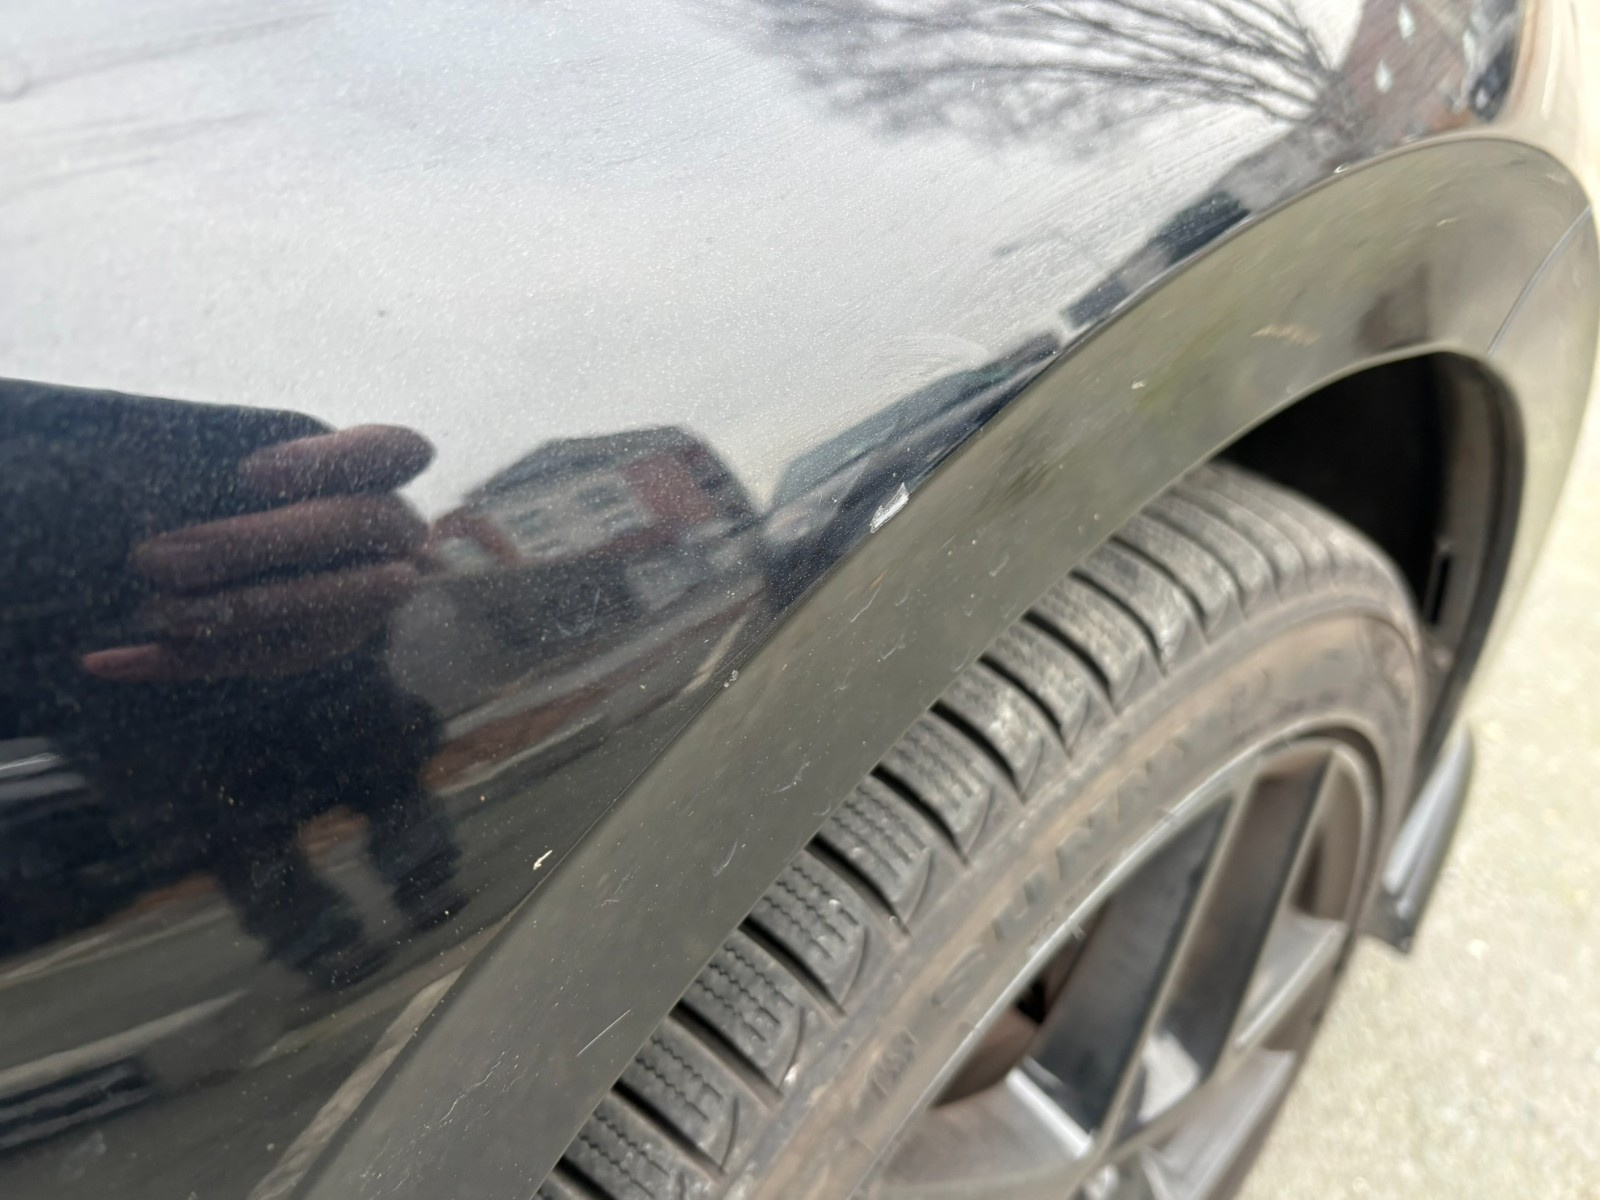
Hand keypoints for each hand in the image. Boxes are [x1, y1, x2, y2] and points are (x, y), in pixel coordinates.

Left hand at [82, 425, 433, 681]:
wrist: (272, 559)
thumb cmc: (255, 492)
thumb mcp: (247, 457)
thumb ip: (226, 452)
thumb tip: (163, 467)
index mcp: (376, 478)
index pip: (395, 450)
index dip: (333, 461)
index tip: (253, 472)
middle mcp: (388, 541)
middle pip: (344, 531)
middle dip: (251, 545)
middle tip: (158, 557)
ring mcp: (361, 604)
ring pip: (310, 613)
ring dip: (227, 614)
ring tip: (151, 611)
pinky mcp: (311, 649)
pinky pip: (250, 660)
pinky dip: (173, 663)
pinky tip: (107, 661)